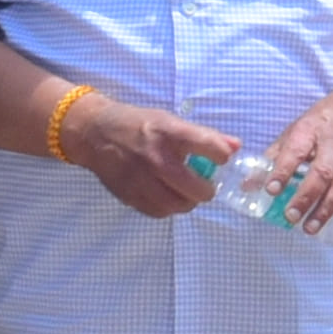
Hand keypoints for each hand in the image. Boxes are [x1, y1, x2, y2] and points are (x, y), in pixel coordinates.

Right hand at [59, 89, 225, 222]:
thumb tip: (236, 147)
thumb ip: (205, 136)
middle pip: (197, 189)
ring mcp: (141, 180)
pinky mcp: (130, 196)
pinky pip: (159, 212)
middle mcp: (156, 158)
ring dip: (187, 201)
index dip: (221, 155)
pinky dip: (168, 207)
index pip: (209, 146)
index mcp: (169, 133)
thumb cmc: (139, 125)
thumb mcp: (171, 121)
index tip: (220, 158)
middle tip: (202, 183)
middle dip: (206, 189)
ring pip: (179, 205)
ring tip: (184, 191)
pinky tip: (166, 195)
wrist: (95, 133)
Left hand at [233, 78, 332, 234]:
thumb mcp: (298, 129)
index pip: (295, 151)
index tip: (271, 190)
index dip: (283, 171)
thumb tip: (248, 185)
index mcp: (311, 130)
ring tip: (309, 228)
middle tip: (290, 217)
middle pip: (321, 173)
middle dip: (305, 197)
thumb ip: (274, 156)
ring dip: (326, 209)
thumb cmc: (325, 121)